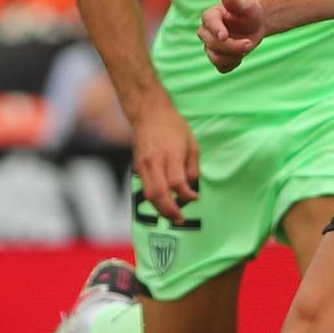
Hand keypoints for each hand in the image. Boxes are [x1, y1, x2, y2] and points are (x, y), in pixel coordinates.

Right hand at [131, 101, 199, 223]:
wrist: (149, 113)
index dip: (186, 195)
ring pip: (149, 194)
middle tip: (180, 219)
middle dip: (170, 210)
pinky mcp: (138, 166)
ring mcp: (143, 164)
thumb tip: (190, 186)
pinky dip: (154, 198)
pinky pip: (145, 187)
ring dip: (161, 208)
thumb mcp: (192, 143)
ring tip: (172, 215)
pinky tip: (164, 202)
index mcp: (171, 154)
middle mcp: (155, 161)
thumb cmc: (174, 127)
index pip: (177, 183)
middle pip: (160, 193)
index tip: (195, 198)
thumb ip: (192, 167)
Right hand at [197, 0, 266, 72]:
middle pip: (212, 43)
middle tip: (250, 43)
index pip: (209, 22)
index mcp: (211, 16)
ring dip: (233, 56)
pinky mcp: (218, 58)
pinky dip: (233, 63)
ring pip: (215, 58)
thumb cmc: (249, 13)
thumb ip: (234, 1)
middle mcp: (207, 31)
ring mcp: (211, 46)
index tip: (224, 36)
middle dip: (232, 46)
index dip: (215, 29)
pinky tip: (241, 55)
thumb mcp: (246, 5)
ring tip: (247, 46)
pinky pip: (221, 67)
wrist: (254, 26)